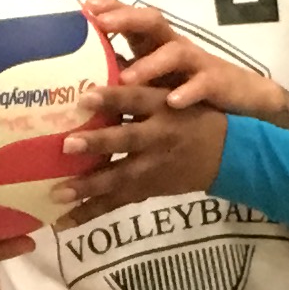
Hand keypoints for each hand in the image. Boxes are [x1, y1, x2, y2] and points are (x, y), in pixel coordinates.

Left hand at [64, 98, 226, 217]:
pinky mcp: (151, 188)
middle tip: (66, 145)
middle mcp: (159, 135)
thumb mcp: (174, 94)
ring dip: (89, 186)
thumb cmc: (194, 116)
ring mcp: (155, 166)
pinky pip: (118, 201)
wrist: (230, 154)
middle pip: (127, 139)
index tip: (84, 96)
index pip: (136, 99)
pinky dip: (91, 210)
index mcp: (163, 106)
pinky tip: (65, 220)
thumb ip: (139, 88)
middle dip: (98, 143)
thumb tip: (95, 69)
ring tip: (57, 193)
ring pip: (120, 177)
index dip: (112, 98)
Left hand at [83, 0, 288, 126]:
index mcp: (156, 45)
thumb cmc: (186, 89)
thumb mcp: (152, 80)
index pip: (133, 17)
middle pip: (152, 22)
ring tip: (127, 78)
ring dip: (150, 64)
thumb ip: (123, 72)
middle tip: (101, 23)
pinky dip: (188, 91)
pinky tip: (173, 102)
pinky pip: (203, 83)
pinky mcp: (216, 82)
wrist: (240, 102)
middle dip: (127, 19)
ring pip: (174, 52)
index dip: (112, 7)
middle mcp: (174, 47)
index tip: (85, 5)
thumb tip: (79, 81)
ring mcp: (196, 63)